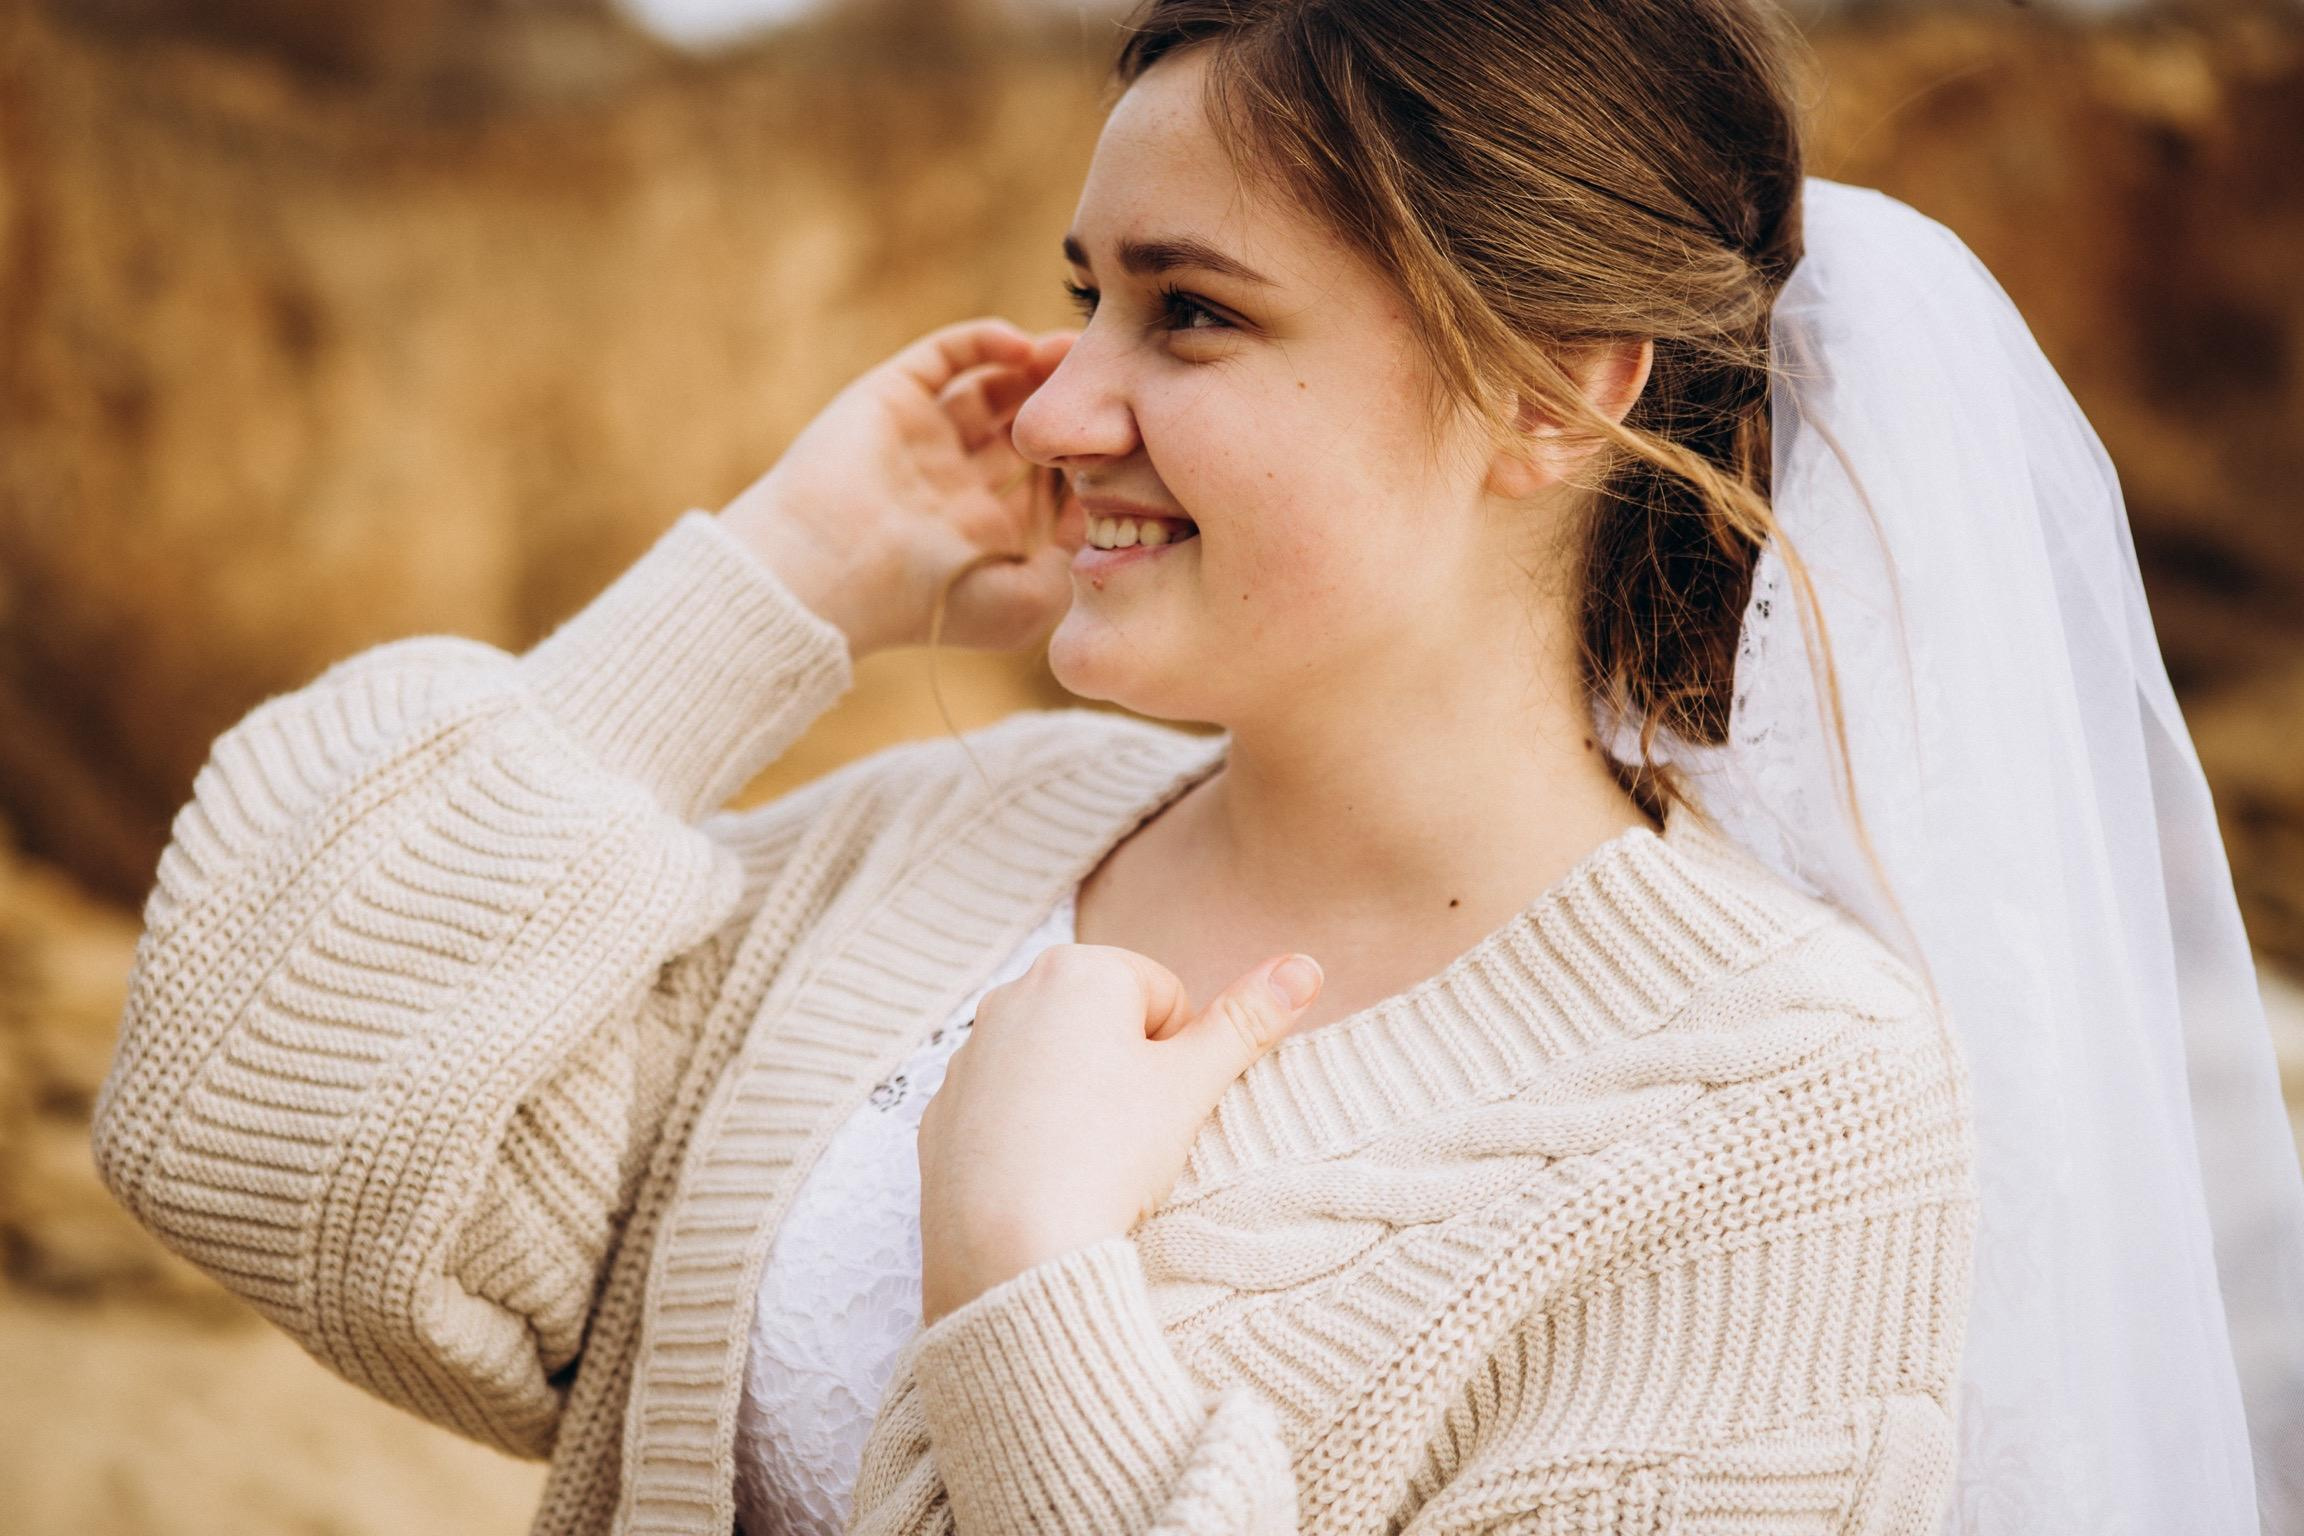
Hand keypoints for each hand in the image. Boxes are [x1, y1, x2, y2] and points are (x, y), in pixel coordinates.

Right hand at [718, 317, 1082, 658]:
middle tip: (1113, 383)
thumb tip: (1102, 515)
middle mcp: (951, 482)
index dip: (1088, 461)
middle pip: (1022, 430)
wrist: (829, 571)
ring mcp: (921, 438)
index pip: (1045, 484)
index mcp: (979, 532)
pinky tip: (1025, 347)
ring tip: (1076, 354)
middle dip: (1066, 409)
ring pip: (990, 388)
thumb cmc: (929, 599)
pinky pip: (946, 356)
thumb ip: (1071, 558)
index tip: (1130, 442)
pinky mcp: (892, 396)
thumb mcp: (1025, 604)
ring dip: (1035, 369)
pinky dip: (986, 342)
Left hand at [916, 943, 1326, 1326]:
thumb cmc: (1106, 1156)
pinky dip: (1030, 1136)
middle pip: (1107, 1026)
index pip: (1165, 997)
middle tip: (1132, 1137)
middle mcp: (1010, 996)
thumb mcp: (1191, 1085)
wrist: (1009, 1252)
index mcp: (1075, 971)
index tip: (1163, 1106)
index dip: (1180, 1057)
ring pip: (1056, 1068)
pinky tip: (1044, 1180)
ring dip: (1081, 1103)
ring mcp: (968, 1056)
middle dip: (1129, 1073)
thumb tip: (1305, 965)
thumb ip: (1246, 1021)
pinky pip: (1006, 1112)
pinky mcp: (941, 1112)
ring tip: (1090, 1163)